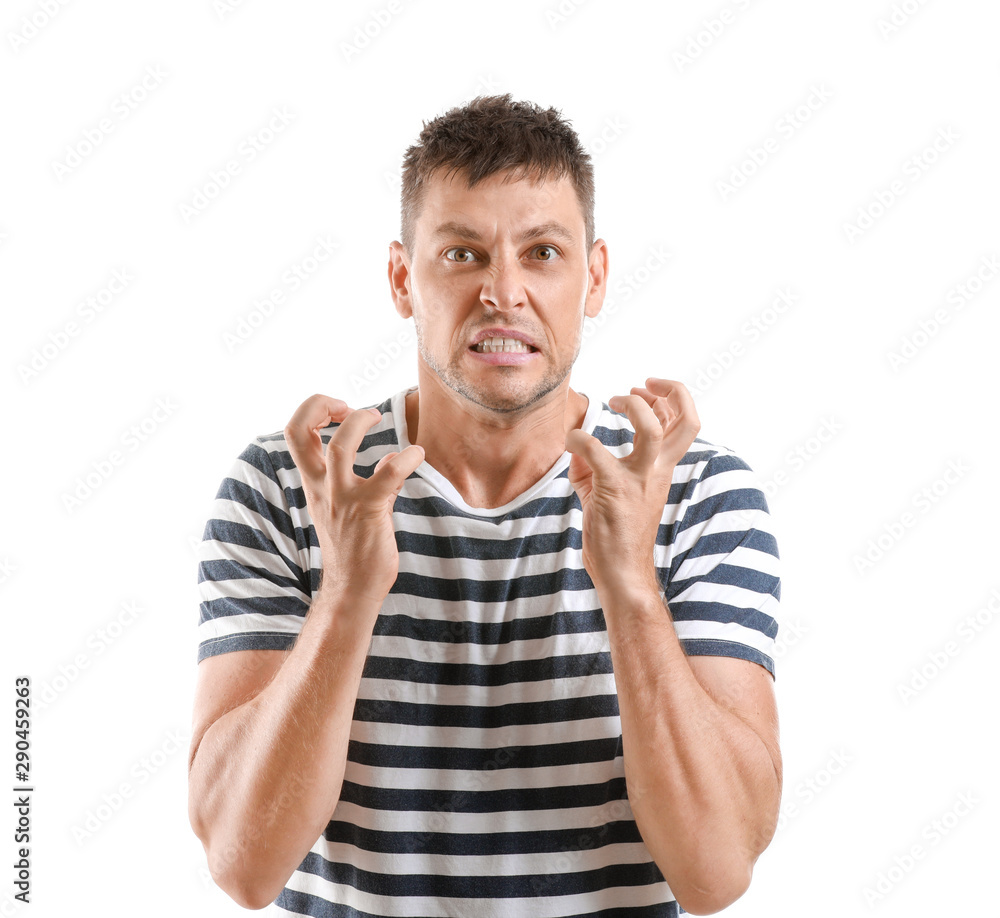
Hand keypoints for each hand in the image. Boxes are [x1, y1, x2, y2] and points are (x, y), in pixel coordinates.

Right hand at [284, 394, 424, 606]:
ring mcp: (342, 499)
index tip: (339, 411)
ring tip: (378, 417)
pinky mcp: (368, 510)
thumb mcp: (350, 509)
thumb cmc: (355, 550)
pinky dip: (406, 457)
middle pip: (297, 432)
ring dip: (359, 421)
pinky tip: (417, 455)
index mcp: (314, 484)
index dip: (312, 410)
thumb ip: (366, 483)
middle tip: (348, 407)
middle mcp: (321, 487)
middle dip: (319, 404)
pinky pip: (388, 474)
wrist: (353, 590)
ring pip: (339, 447)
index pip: (295, 434)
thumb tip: (389, 461)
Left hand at [565, 378, 699, 594]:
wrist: (621, 572)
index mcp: (662, 469)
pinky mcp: (615, 491)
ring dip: (633, 406)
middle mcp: (658, 471)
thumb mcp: (603, 491)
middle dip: (671, 392)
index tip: (644, 390)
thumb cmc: (615, 533)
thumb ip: (592, 465)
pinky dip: (579, 438)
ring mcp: (639, 480)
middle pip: (688, 422)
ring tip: (613, 401)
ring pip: (652, 431)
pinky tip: (571, 441)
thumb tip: (576, 446)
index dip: (670, 397)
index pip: (683, 423)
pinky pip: (596, 451)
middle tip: (641, 385)